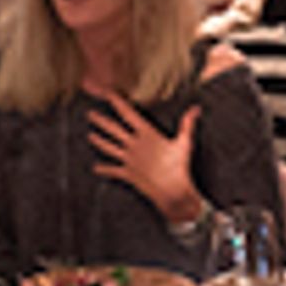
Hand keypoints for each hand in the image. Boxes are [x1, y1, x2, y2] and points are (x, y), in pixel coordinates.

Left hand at [86, 96, 203, 226]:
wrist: (172, 191)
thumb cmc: (179, 166)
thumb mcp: (184, 143)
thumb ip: (187, 124)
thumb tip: (195, 108)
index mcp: (147, 135)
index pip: (129, 114)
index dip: (117, 103)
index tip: (108, 94)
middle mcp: (134, 145)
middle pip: (113, 130)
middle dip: (101, 120)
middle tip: (90, 114)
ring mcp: (129, 160)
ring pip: (109, 147)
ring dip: (99, 141)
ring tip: (90, 135)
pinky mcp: (128, 174)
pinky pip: (112, 170)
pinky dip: (104, 169)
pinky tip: (95, 168)